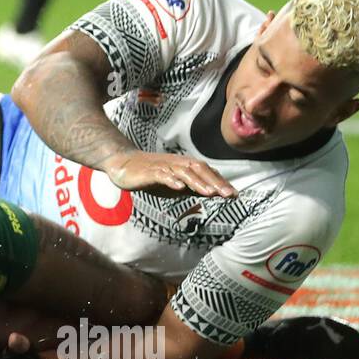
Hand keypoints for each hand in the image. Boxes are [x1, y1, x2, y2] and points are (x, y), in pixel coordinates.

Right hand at [102, 150, 236, 198]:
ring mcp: (163, 166)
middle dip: (215, 182)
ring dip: (198, 182)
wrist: (123, 165)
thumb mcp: (176, 185)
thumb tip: (215, 193)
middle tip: (229, 195)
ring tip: (210, 193)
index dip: (221, 182)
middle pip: (199, 169)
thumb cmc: (152, 176)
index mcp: (185, 166)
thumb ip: (193, 188)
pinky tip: (179, 188)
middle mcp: (176, 163)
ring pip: (183, 172)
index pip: (206, 172)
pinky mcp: (149, 171)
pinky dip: (171, 180)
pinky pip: (162, 175)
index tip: (235, 195)